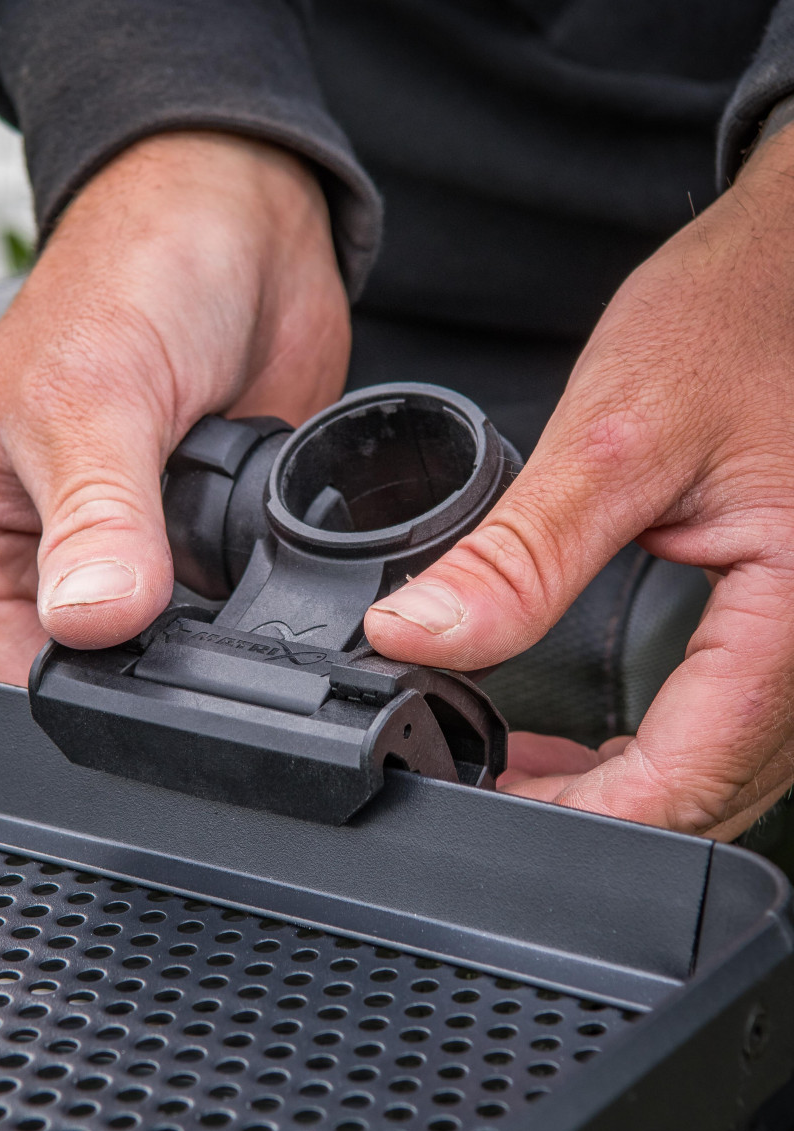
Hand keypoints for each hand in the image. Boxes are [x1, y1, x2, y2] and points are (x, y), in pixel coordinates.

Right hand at [0, 131, 349, 683]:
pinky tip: (255, 553)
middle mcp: (30, 551)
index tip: (144, 652)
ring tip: (223, 551)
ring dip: (202, 626)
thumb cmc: (131, 276)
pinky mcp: (189, 546)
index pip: (6, 663)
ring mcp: (116, 554)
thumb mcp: (92, 399)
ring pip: (159, 649)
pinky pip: (220, 616)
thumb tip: (94, 618)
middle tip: (195, 590)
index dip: (78, 676)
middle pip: (86, 666)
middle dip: (146, 655)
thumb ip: (95, 519)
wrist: (235, 226)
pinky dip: (246, 601)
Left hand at [365, 120, 793, 840]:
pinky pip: (724, 731)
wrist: (789, 274)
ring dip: (615, 791)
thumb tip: (417, 637)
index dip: (578, 811)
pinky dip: (647, 754)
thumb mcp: (614, 436)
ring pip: (714, 775)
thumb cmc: (736, 324)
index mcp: (792, 615)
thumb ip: (518, 555)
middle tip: (482, 784)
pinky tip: (582, 743)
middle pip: (701, 795)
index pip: (684, 776)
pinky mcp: (784, 628)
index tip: (485, 798)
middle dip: (587, 811)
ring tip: (514, 768)